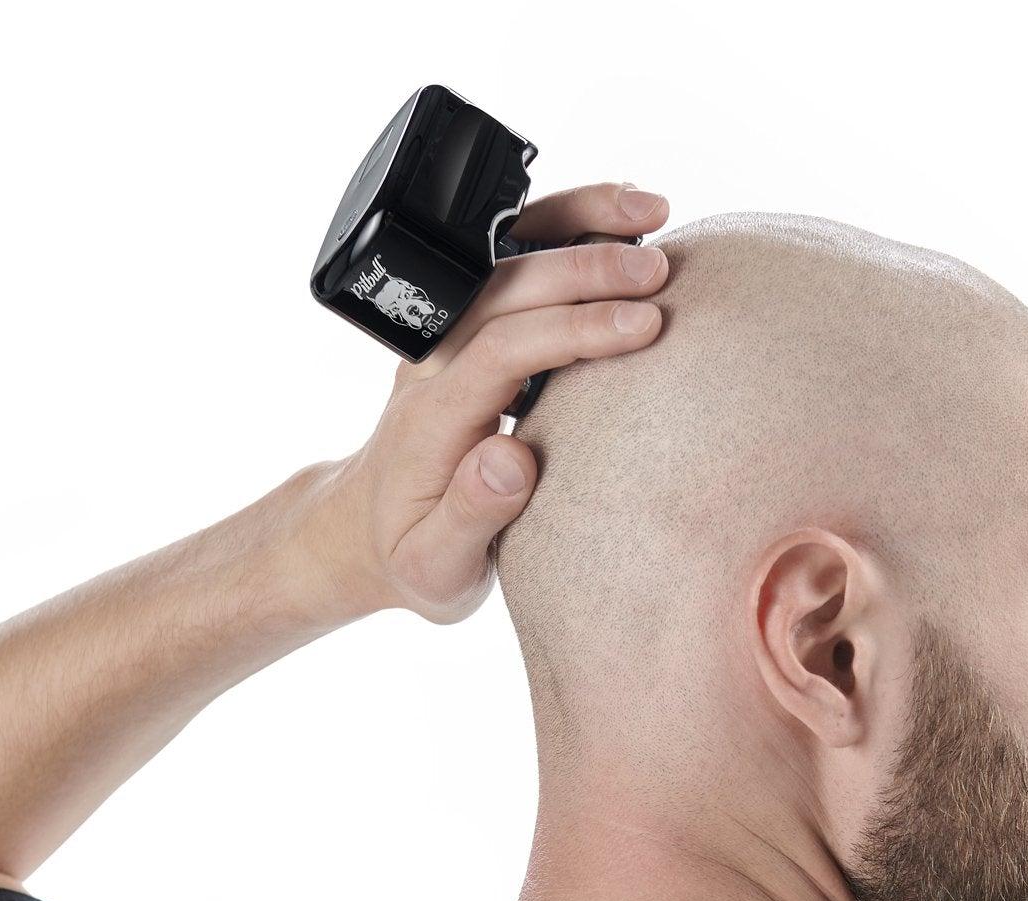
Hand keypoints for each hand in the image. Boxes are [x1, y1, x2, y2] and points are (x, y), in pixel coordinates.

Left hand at [294, 181, 672, 624]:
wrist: (367, 530)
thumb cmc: (412, 553)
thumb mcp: (434, 565)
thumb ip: (471, 517)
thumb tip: (510, 461)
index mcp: (431, 416)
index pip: (501, 348)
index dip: (572, 329)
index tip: (643, 327)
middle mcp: (436, 359)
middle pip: (505, 286)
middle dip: (584, 269)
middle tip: (660, 272)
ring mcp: (451, 335)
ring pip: (506, 252)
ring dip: (576, 223)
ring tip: (652, 209)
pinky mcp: (473, 326)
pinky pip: (517, 262)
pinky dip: (570, 231)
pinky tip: (624, 221)